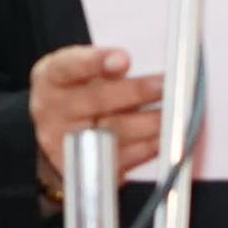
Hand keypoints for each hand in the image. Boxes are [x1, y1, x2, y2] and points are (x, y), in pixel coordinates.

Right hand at [30, 45, 164, 197]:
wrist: (64, 135)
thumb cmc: (81, 94)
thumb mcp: (84, 72)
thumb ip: (103, 65)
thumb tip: (122, 62)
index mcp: (51, 79)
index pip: (68, 67)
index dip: (95, 62)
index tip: (124, 59)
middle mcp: (53, 111)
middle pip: (96, 101)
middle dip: (136, 92)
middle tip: (166, 85)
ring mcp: (67, 142)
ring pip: (114, 132)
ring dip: (151, 122)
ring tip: (176, 112)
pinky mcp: (88, 168)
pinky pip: (124, 158)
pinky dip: (151, 146)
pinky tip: (168, 136)